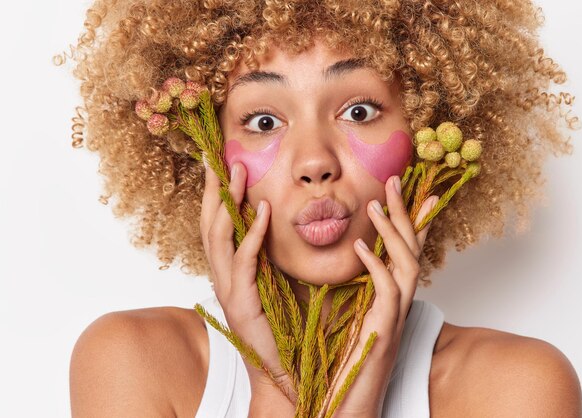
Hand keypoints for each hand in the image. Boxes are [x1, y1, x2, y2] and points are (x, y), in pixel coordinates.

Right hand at [199, 158, 295, 409]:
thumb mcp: (274, 280)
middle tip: (218, 157)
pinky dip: (252, 234)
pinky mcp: (241, 303)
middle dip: (212, 189)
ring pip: (218, 238)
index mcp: (228, 270)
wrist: (284, 367)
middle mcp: (221, 276)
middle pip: (209, 224)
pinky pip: (245, 261)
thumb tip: (273, 220)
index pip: (216, 224)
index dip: (214, 194)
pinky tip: (262, 211)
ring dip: (228, 203)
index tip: (219, 162)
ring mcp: (227, 290)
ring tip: (238, 172)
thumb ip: (269, 252)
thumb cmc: (283, 324)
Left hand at [330, 176, 437, 417]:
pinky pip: (388, 291)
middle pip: (413, 249)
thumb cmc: (341, 360)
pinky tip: (362, 246)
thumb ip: (355, 286)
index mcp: (388, 296)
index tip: (407, 190)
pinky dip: (378, 265)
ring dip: (395, 232)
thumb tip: (351, 257)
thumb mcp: (350, 314)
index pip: (405, 250)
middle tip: (395, 181)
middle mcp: (398, 303)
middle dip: (406, 213)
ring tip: (376, 205)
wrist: (340, 404)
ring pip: (408, 265)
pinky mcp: (384, 331)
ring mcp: (394, 317)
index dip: (411, 220)